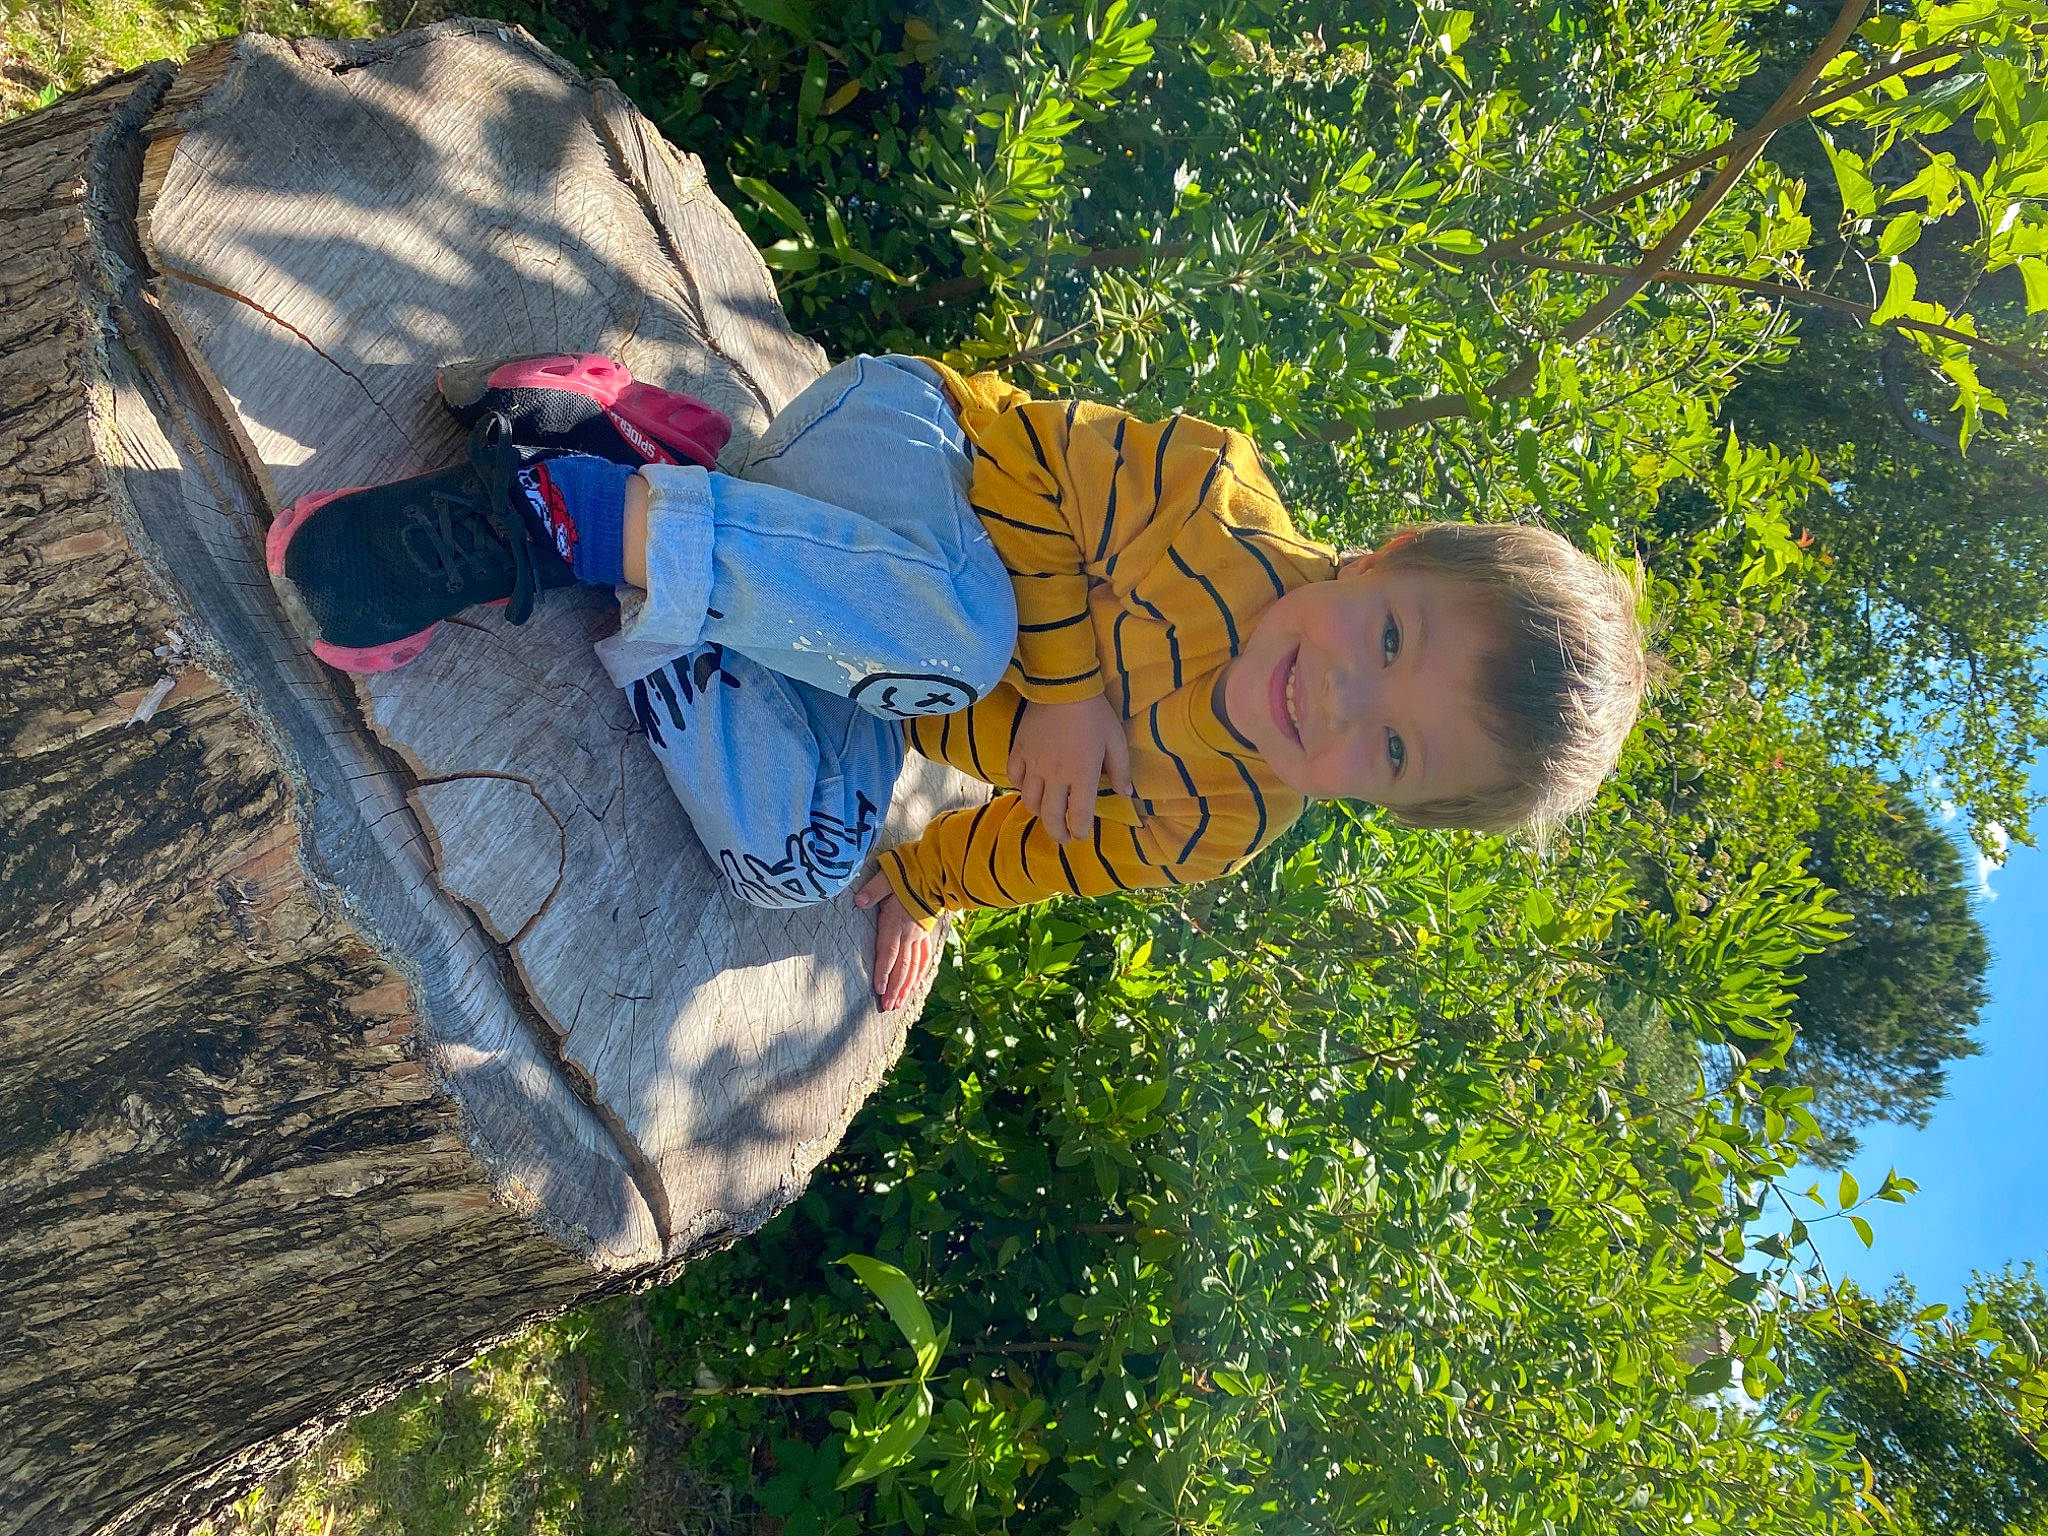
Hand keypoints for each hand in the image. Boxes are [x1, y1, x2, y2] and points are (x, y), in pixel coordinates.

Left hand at [855, 871, 946, 1012]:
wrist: (938, 870)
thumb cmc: (910, 872)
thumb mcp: (889, 876)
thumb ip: (874, 890)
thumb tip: (859, 901)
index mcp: (897, 922)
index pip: (889, 952)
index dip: (884, 972)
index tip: (879, 990)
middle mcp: (909, 933)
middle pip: (902, 965)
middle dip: (894, 988)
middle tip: (888, 1006)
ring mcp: (919, 935)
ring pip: (914, 966)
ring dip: (906, 986)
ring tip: (899, 1004)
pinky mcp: (926, 932)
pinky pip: (924, 957)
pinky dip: (920, 973)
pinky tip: (916, 986)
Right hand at [1006, 694, 1134, 842]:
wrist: (1063, 686)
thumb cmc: (1095, 714)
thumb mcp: (1116, 740)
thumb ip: (1121, 770)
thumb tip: (1126, 794)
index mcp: (1082, 775)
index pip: (1078, 815)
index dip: (1080, 831)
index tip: (1081, 836)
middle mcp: (1056, 776)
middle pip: (1051, 815)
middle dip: (1057, 832)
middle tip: (1063, 838)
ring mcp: (1034, 764)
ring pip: (1030, 801)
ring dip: (1039, 813)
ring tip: (1046, 815)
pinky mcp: (1019, 751)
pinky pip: (1014, 778)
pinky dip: (1020, 788)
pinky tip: (1028, 787)